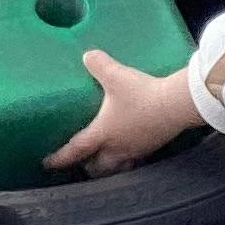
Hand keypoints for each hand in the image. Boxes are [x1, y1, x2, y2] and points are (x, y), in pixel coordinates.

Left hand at [41, 54, 199, 176]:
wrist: (176, 105)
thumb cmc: (142, 94)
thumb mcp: (116, 75)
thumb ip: (99, 64)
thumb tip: (87, 56)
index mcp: (102, 134)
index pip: (76, 150)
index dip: (59, 158)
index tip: (48, 163)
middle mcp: (117, 148)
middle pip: (98, 168)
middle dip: (88, 167)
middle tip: (81, 160)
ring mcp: (136, 150)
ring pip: (117, 167)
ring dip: (109, 166)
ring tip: (105, 159)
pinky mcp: (152, 147)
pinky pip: (135, 159)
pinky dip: (129, 158)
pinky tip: (132, 147)